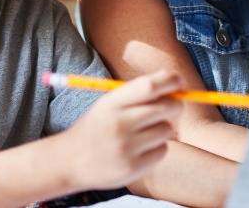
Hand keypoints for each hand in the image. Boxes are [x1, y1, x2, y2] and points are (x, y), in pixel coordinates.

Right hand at [61, 70, 182, 190]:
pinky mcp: (133, 168)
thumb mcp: (108, 104)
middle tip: (172, 105)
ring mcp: (126, 148)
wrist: (70, 161)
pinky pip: (163, 150)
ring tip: (145, 132)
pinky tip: (141, 148)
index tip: (178, 80)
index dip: (169, 80)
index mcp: (111, 103)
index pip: (148, 87)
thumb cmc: (97, 127)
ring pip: (166, 129)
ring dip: (162, 127)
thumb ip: (137, 93)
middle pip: (165, 107)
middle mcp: (119, 124)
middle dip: (175, 104)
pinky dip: (157, 147)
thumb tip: (175, 83)